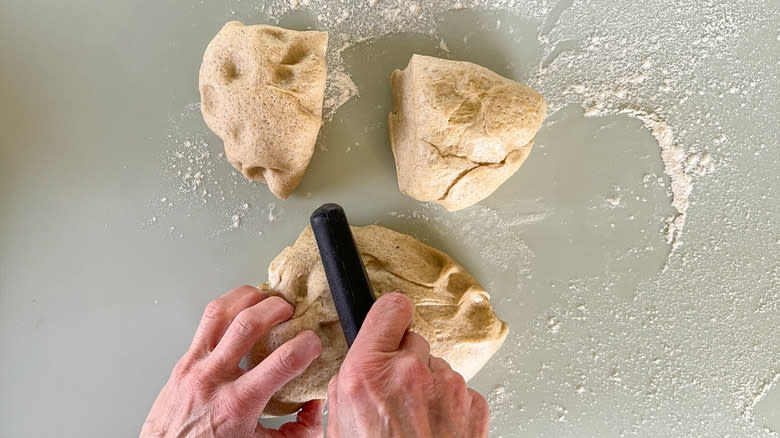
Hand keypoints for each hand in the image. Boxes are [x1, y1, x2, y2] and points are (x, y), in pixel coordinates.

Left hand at [140, 286, 323, 437]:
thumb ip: (295, 430)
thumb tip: (315, 407)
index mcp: (237, 404)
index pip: (280, 362)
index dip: (305, 345)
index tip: (313, 342)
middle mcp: (214, 379)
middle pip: (248, 324)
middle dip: (278, 309)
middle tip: (292, 312)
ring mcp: (195, 365)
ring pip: (221, 312)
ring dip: (249, 297)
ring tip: (266, 298)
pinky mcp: (184, 360)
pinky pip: (205, 321)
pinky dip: (228, 306)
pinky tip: (241, 307)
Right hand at [327, 292, 488, 437]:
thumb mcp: (338, 427)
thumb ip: (349, 388)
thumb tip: (357, 372)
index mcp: (368, 374)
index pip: (389, 309)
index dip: (388, 316)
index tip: (389, 322)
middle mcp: (410, 373)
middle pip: (412, 341)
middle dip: (404, 362)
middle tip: (395, 394)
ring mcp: (448, 387)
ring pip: (437, 368)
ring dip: (428, 387)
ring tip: (415, 422)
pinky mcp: (473, 404)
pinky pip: (459, 390)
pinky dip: (449, 406)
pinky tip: (435, 430)